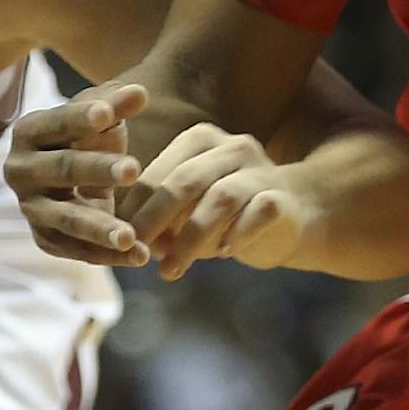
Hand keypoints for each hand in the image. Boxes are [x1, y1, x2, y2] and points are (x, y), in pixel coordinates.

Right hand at [3, 82, 150, 266]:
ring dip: (99, 228)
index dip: (80, 118)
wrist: (71, 179)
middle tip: (134, 170)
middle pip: (62, 169)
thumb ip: (117, 104)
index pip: (56, 123)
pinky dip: (108, 255)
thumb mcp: (100, 118)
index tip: (108, 114)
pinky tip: (139, 255)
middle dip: (98, 170)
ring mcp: (31, 208)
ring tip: (130, 236)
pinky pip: (76, 251)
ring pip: (66, 219)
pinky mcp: (45, 239)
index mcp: (29, 132)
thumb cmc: (87, 138)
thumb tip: (140, 92)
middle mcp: (20, 170)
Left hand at [122, 123, 308, 278]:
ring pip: (220, 199)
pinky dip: (237, 235)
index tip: (116, 234)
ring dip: (192, 238)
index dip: (135, 204)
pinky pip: (258, 214)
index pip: (159, 171)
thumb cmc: (224, 211)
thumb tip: (125, 238)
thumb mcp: (188, 206)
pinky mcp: (283, 198)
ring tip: (171, 269)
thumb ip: (160, 214)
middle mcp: (231, 147)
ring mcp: (261, 171)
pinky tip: (225, 254)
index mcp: (200, 140)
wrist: (292, 215)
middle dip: (155, 217)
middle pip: (186, 181)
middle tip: (136, 248)